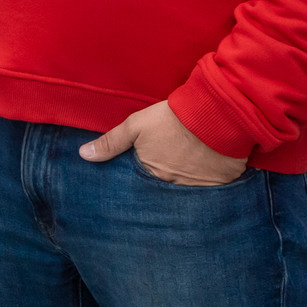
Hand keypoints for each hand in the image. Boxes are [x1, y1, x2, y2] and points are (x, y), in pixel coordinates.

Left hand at [80, 100, 245, 185]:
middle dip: (164, 185)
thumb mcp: (136, 126)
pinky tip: (208, 174)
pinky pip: (214, 191)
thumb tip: (84, 155)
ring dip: (186, 185)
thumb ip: (111, 142)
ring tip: (188, 172)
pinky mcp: (222, 184)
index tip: (145, 173)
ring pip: (188, 192)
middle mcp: (174, 188)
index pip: (142, 187)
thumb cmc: (173, 119)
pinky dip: (209, 185)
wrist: (216, 114)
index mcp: (152, 176)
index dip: (143, 179)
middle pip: (165, 191)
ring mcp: (200, 189)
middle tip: (169, 171)